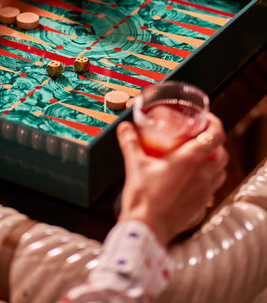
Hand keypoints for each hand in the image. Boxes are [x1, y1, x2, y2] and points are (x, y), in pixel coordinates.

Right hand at [116, 113, 228, 245]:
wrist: (146, 228)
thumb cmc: (143, 197)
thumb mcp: (134, 163)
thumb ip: (130, 141)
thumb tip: (126, 127)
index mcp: (190, 159)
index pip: (216, 135)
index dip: (215, 123)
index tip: (206, 119)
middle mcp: (203, 174)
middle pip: (222, 153)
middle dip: (215, 142)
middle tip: (201, 137)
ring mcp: (204, 191)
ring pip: (221, 171)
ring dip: (215, 161)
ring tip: (200, 157)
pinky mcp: (200, 205)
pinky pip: (213, 188)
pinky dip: (209, 179)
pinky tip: (194, 179)